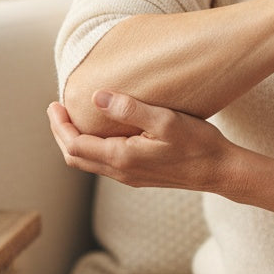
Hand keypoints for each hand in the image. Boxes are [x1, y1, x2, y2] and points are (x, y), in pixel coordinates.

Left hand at [47, 92, 233, 191]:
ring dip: (74, 140)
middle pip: (75, 156)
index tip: (53, 103)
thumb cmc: (196, 143)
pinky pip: (102, 163)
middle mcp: (120, 172)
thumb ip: (130, 109)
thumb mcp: (164, 120)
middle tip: (56, 109)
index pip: (75, 144)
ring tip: (72, 117)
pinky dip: (90, 147)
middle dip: (60, 133)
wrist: (219, 170)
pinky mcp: (138, 176)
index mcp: (121, 158)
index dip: (59, 125)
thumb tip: (98, 96)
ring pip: (88, 162)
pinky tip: (99, 130)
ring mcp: (129, 177)